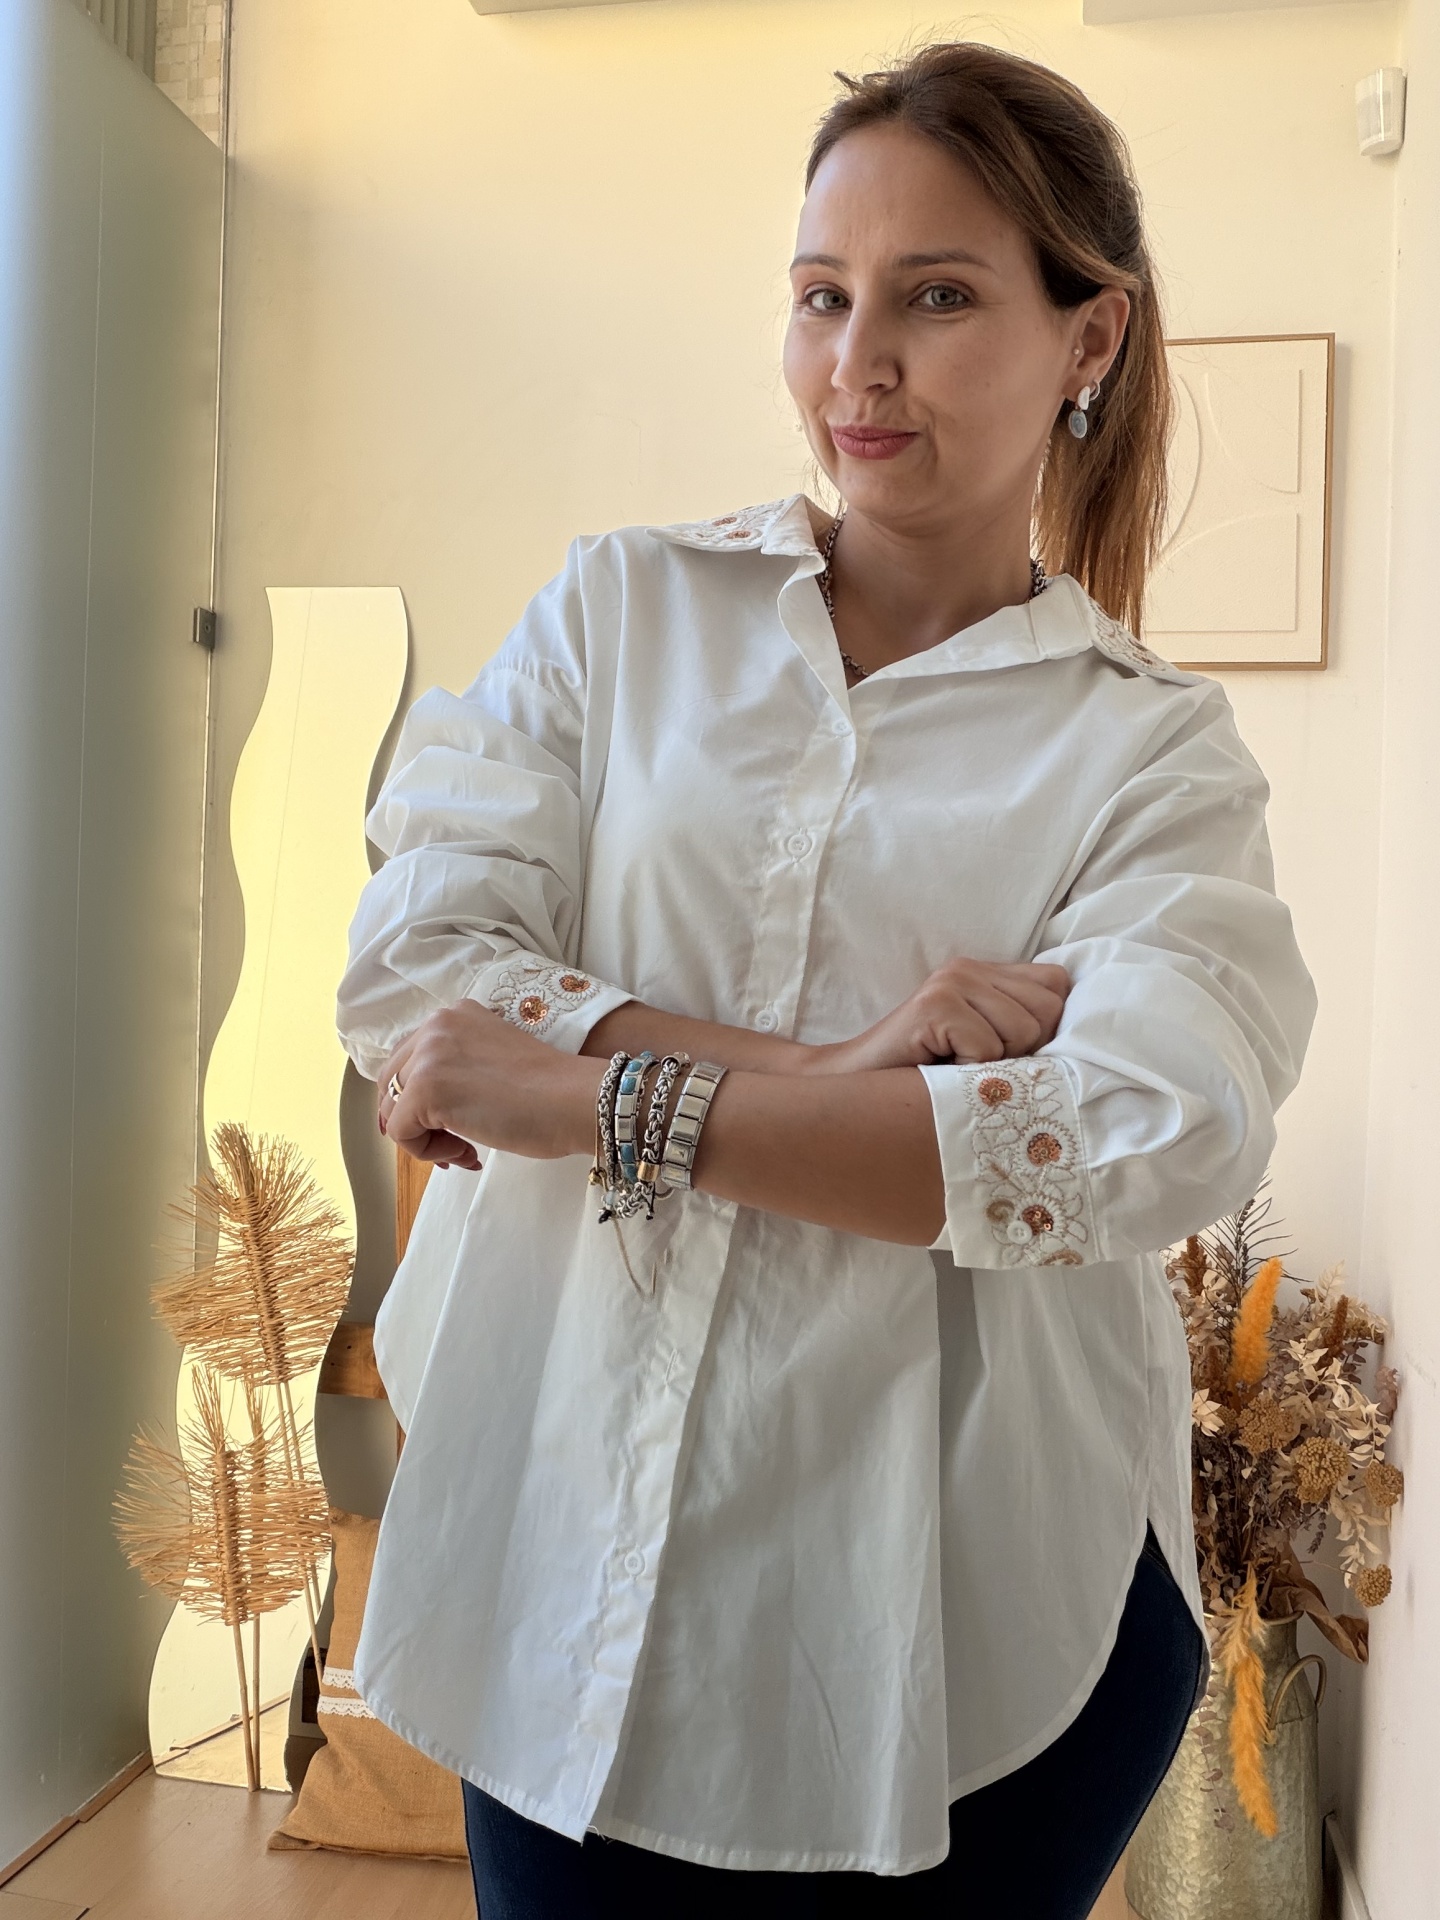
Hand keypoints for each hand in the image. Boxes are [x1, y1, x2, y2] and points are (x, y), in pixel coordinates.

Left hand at [378, 1002, 602, 1168]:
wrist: (575, 1099)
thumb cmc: (548, 1092)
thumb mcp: (490, 1061)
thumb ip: (455, 1069)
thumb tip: (418, 1110)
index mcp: (453, 1015)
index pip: (409, 1061)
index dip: (422, 1100)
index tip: (456, 1123)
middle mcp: (435, 1026)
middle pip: (392, 1083)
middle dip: (416, 1119)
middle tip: (455, 1143)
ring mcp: (427, 1055)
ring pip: (392, 1110)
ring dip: (425, 1138)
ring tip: (465, 1149)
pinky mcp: (425, 1090)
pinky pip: (400, 1133)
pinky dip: (427, 1152)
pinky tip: (466, 1150)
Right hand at [809, 958, 1070, 1074]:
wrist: (851, 1087)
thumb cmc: (922, 1077)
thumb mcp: (981, 1047)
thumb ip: (1020, 1028)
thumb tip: (1084, 1043)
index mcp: (986, 972)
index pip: (1059, 986)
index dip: (1046, 1029)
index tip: (1006, 1053)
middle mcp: (969, 968)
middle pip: (1050, 1010)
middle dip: (1024, 1050)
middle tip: (977, 1063)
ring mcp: (951, 983)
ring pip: (1024, 1030)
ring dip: (995, 1065)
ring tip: (957, 1066)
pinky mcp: (934, 1005)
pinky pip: (988, 1048)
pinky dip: (969, 1072)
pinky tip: (940, 1070)